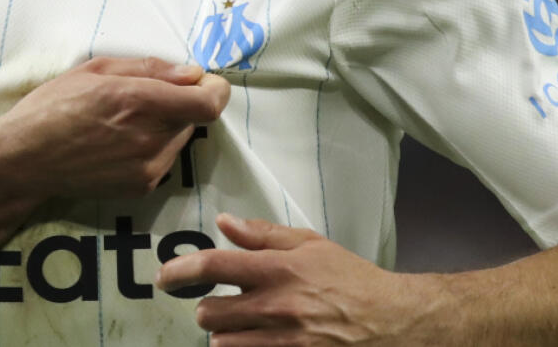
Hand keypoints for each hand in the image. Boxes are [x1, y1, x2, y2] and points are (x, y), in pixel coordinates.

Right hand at [0, 57, 230, 199]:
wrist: (23, 161)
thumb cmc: (52, 107)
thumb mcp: (94, 70)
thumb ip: (149, 69)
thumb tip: (192, 73)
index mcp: (137, 100)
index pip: (208, 103)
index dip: (214, 89)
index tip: (202, 81)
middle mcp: (149, 137)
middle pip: (196, 117)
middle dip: (182, 103)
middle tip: (146, 98)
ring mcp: (147, 167)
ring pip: (181, 138)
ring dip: (168, 125)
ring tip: (126, 121)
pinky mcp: (142, 186)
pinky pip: (166, 158)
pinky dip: (154, 146)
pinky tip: (120, 143)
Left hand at [156, 214, 439, 345]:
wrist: (394, 323)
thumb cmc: (352, 279)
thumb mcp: (311, 245)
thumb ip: (264, 234)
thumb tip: (224, 223)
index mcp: (280, 269)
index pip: (215, 265)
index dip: (181, 270)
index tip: (164, 277)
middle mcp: (277, 306)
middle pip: (209, 313)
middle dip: (209, 309)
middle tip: (224, 305)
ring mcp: (284, 342)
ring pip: (223, 344)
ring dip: (226, 335)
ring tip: (245, 326)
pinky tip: (256, 340)